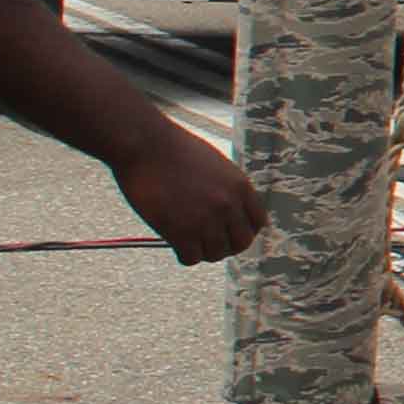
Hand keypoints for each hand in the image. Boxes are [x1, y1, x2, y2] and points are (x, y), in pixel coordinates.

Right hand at [117, 125, 263, 261]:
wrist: (145, 144)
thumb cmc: (173, 150)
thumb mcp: (215, 165)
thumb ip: (227, 188)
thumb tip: (229, 211)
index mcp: (240, 187)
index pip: (257, 222)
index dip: (244, 230)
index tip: (230, 232)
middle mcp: (228, 205)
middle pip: (241, 243)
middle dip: (226, 246)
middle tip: (209, 242)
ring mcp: (205, 220)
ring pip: (216, 254)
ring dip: (203, 251)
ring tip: (190, 242)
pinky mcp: (180, 231)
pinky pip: (191, 258)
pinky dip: (185, 255)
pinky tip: (176, 245)